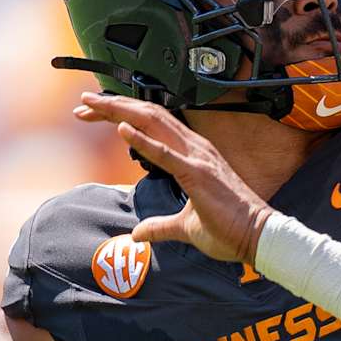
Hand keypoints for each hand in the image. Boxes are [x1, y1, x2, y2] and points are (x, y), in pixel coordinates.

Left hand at [73, 92, 271, 263]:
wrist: (257, 238)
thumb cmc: (228, 229)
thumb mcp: (184, 227)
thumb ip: (160, 226)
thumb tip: (138, 234)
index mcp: (192, 154)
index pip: (152, 125)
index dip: (122, 115)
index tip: (94, 114)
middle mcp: (194, 148)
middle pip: (148, 116)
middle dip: (113, 106)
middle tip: (83, 102)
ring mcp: (197, 158)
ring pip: (154, 124)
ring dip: (121, 113)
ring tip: (93, 105)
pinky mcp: (198, 174)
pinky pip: (165, 153)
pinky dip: (142, 139)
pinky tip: (121, 128)